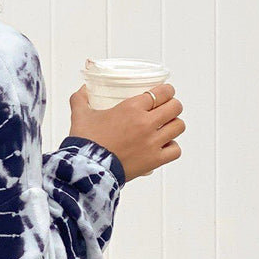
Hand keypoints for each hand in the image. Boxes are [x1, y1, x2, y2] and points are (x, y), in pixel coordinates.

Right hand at [68, 82, 185, 181]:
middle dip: (172, 105)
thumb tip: (82, 90)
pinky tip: (163, 146)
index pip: (162, 92)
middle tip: (165, 109)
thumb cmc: (85, 141)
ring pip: (178, 126)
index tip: (165, 92)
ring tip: (166, 127)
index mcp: (131, 108)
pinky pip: (176, 150)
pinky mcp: (155, 160)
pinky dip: (172, 147)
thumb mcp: (80, 115)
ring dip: (173, 125)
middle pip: (175, 107)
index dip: (167, 90)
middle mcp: (146, 123)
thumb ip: (80, 99)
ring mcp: (153, 142)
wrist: (87, 168)